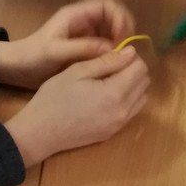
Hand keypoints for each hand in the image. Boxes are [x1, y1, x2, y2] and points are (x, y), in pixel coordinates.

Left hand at [0, 0, 134, 88]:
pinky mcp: (84, 47)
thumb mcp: (55, 52)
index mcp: (75, 15)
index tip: (123, 36)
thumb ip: (83, 48)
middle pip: (112, 15)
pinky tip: (113, 63)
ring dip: (120, 40)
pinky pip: (105, 43)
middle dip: (123, 28)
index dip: (118, 16)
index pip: (105, 3)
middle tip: (127, 49)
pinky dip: (113, 50)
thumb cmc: (32, 56)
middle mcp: (82, 21)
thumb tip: (113, 48)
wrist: (16, 68)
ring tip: (122, 57)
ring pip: (111, 29)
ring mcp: (84, 33)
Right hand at [5, 48, 150, 167]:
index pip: (140, 68)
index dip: (129, 57)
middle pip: (145, 83)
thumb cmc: (54, 97)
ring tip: (109, 81)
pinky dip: (127, 100)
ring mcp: (119, 124)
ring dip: (132, 85)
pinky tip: (105, 97)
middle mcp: (123, 111)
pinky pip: (131, 112)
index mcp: (115, 93)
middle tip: (110, 66)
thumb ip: (107, 61)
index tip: (113, 55)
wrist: (41, 132)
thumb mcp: (77, 72)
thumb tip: (131, 52)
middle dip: (133, 70)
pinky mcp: (113, 132)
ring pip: (142, 98)